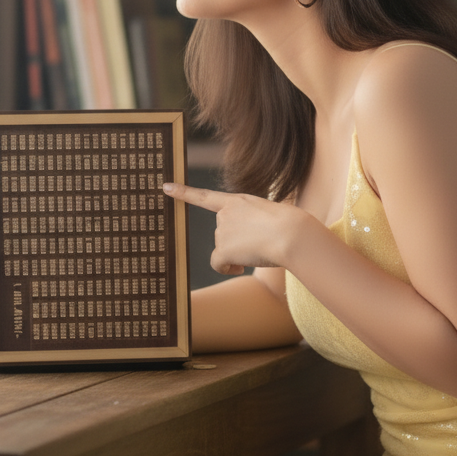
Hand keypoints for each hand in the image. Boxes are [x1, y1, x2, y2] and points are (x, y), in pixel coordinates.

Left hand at [163, 183, 308, 275]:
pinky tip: (240, 267)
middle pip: (223, 235)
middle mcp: (225, 214)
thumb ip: (252, 225)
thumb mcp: (270, 217)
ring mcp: (222, 231)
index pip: (205, 196)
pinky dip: (228, 268)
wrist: (291, 234)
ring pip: (224, 251)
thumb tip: (241, 250)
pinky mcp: (222, 249)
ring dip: (238, 255)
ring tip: (260, 250)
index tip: (164, 187)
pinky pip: (218, 264)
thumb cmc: (290, 227)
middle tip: (259, 244)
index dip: (183, 193)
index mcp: (238, 201)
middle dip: (236, 243)